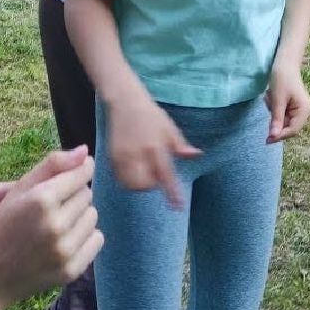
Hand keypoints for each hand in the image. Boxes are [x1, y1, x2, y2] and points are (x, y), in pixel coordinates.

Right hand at [0, 147, 102, 305]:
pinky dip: (85, 237)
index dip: (78, 172)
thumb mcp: (19, 189)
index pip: (82, 174)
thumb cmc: (3, 226)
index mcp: (42, 200)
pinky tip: (65, 240)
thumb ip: (53, 165)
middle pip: (87, 194)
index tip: (70, 177)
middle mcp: (56, 225)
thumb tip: (85, 151)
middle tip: (52, 206)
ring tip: (58, 223)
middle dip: (73, 196)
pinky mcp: (72, 270)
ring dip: (80, 216)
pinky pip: (97, 239)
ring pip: (93, 216)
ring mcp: (65, 250)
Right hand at [106, 91, 201, 207]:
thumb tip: (197, 155)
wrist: (125, 102)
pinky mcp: (111, 157)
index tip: (178, 207)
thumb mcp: (169, 128)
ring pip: (130, 184)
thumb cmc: (151, 115)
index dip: (172, 193)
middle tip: (155, 173)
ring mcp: (122, 156)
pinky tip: (133, 168)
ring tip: (144, 170)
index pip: (165, 174)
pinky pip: (120, 178)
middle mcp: (137, 153)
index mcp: (155, 146)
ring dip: (139, 183)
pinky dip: (128, 179)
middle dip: (151, 184)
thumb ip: (181, 146)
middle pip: (144, 185)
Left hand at [265, 62, 309, 142]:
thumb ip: (276, 119)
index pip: (292, 130)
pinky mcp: (292, 107)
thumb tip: (273, 136)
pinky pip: (281, 114)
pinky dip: (274, 107)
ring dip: (273, 111)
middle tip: (270, 102)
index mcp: (304, 110)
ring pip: (282, 121)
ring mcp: (298, 110)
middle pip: (288, 127)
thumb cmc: (282, 78)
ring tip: (271, 95)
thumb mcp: (277, 99)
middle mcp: (304, 112)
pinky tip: (272, 95)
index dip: (280, 136)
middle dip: (276, 119)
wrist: (284, 62)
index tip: (266, 139)